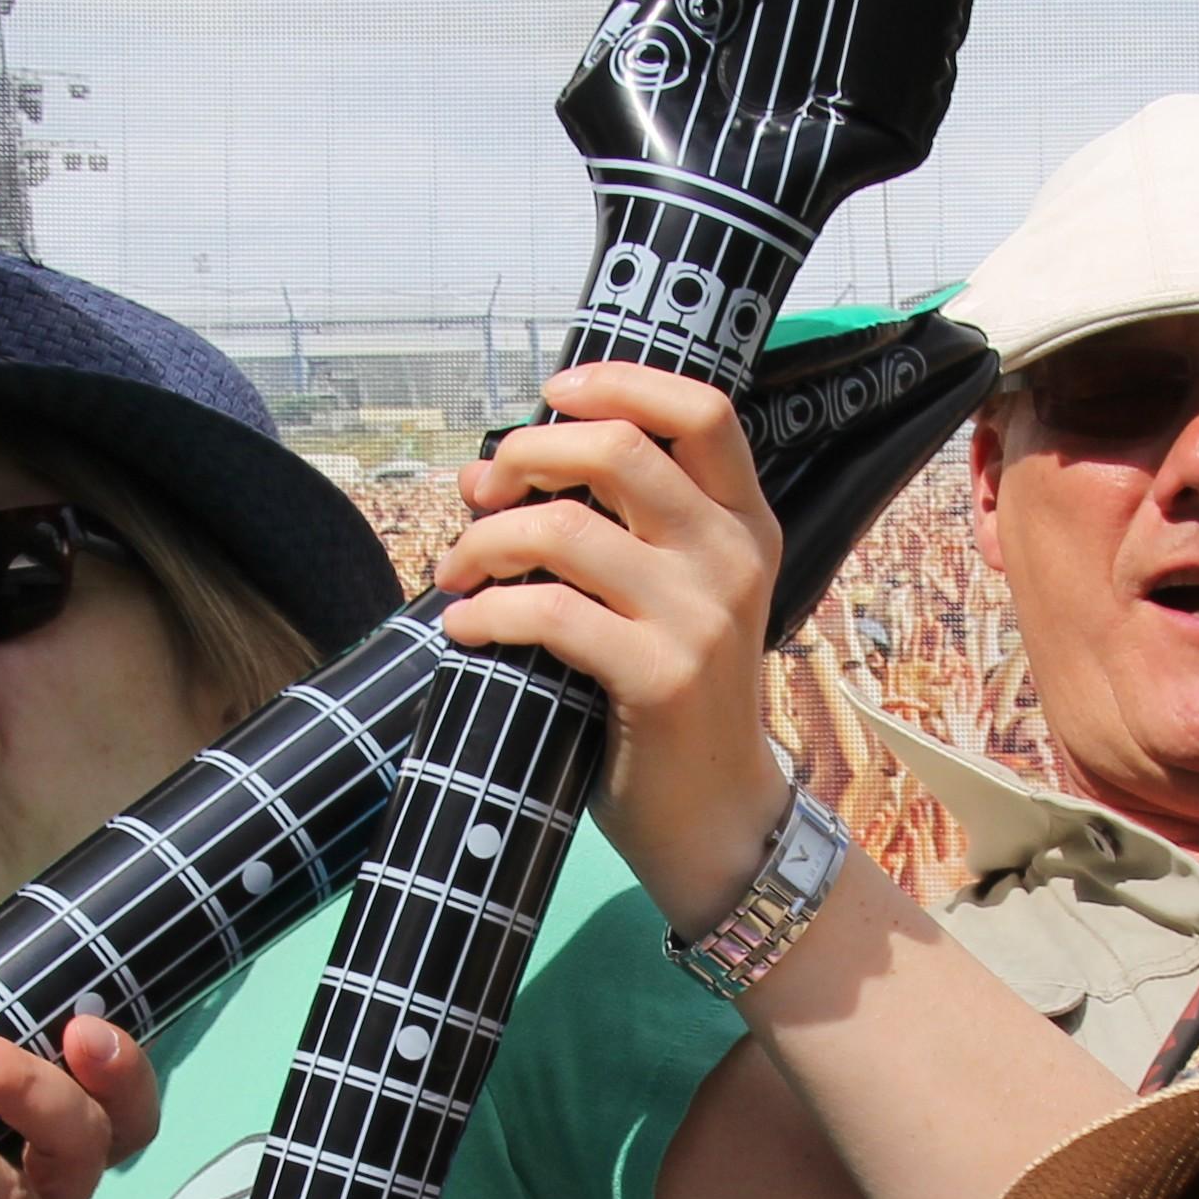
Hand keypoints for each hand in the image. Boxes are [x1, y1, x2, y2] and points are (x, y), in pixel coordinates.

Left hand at [439, 364, 790, 939]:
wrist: (714, 814)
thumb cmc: (673, 697)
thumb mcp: (670, 596)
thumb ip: (609, 528)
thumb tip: (488, 471)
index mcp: (743, 521)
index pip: (702, 410)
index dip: (619, 384)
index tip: (552, 396)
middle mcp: (732, 557)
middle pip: (619, 450)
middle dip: (527, 456)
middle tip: (480, 491)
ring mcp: (701, 617)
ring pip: (566, 530)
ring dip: (486, 541)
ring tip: (456, 571)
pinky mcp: (660, 676)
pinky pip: (549, 613)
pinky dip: (486, 613)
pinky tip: (463, 626)